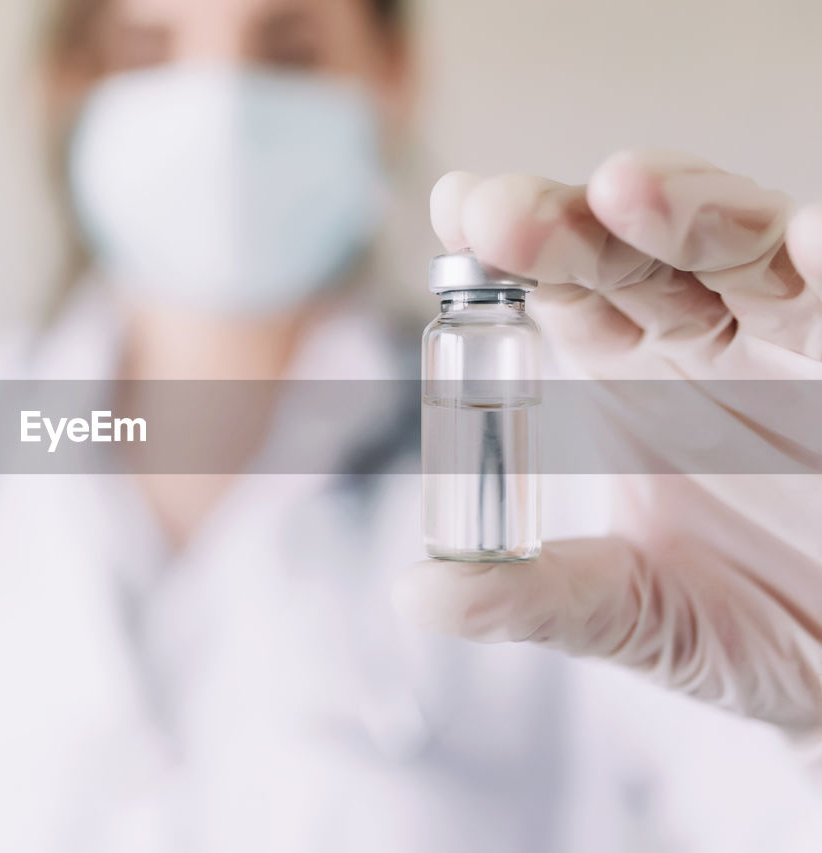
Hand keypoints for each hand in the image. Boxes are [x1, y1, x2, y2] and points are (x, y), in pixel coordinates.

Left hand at [394, 149, 821, 769]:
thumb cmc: (756, 624)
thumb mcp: (636, 615)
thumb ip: (537, 598)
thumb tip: (418, 596)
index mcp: (634, 369)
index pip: (564, 286)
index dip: (513, 248)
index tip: (455, 211)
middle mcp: (713, 336)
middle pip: (635, 252)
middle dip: (570, 225)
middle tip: (502, 216)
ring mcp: (800, 342)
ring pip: (746, 248)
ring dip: (688, 212)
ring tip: (625, 187)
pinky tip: (808, 237)